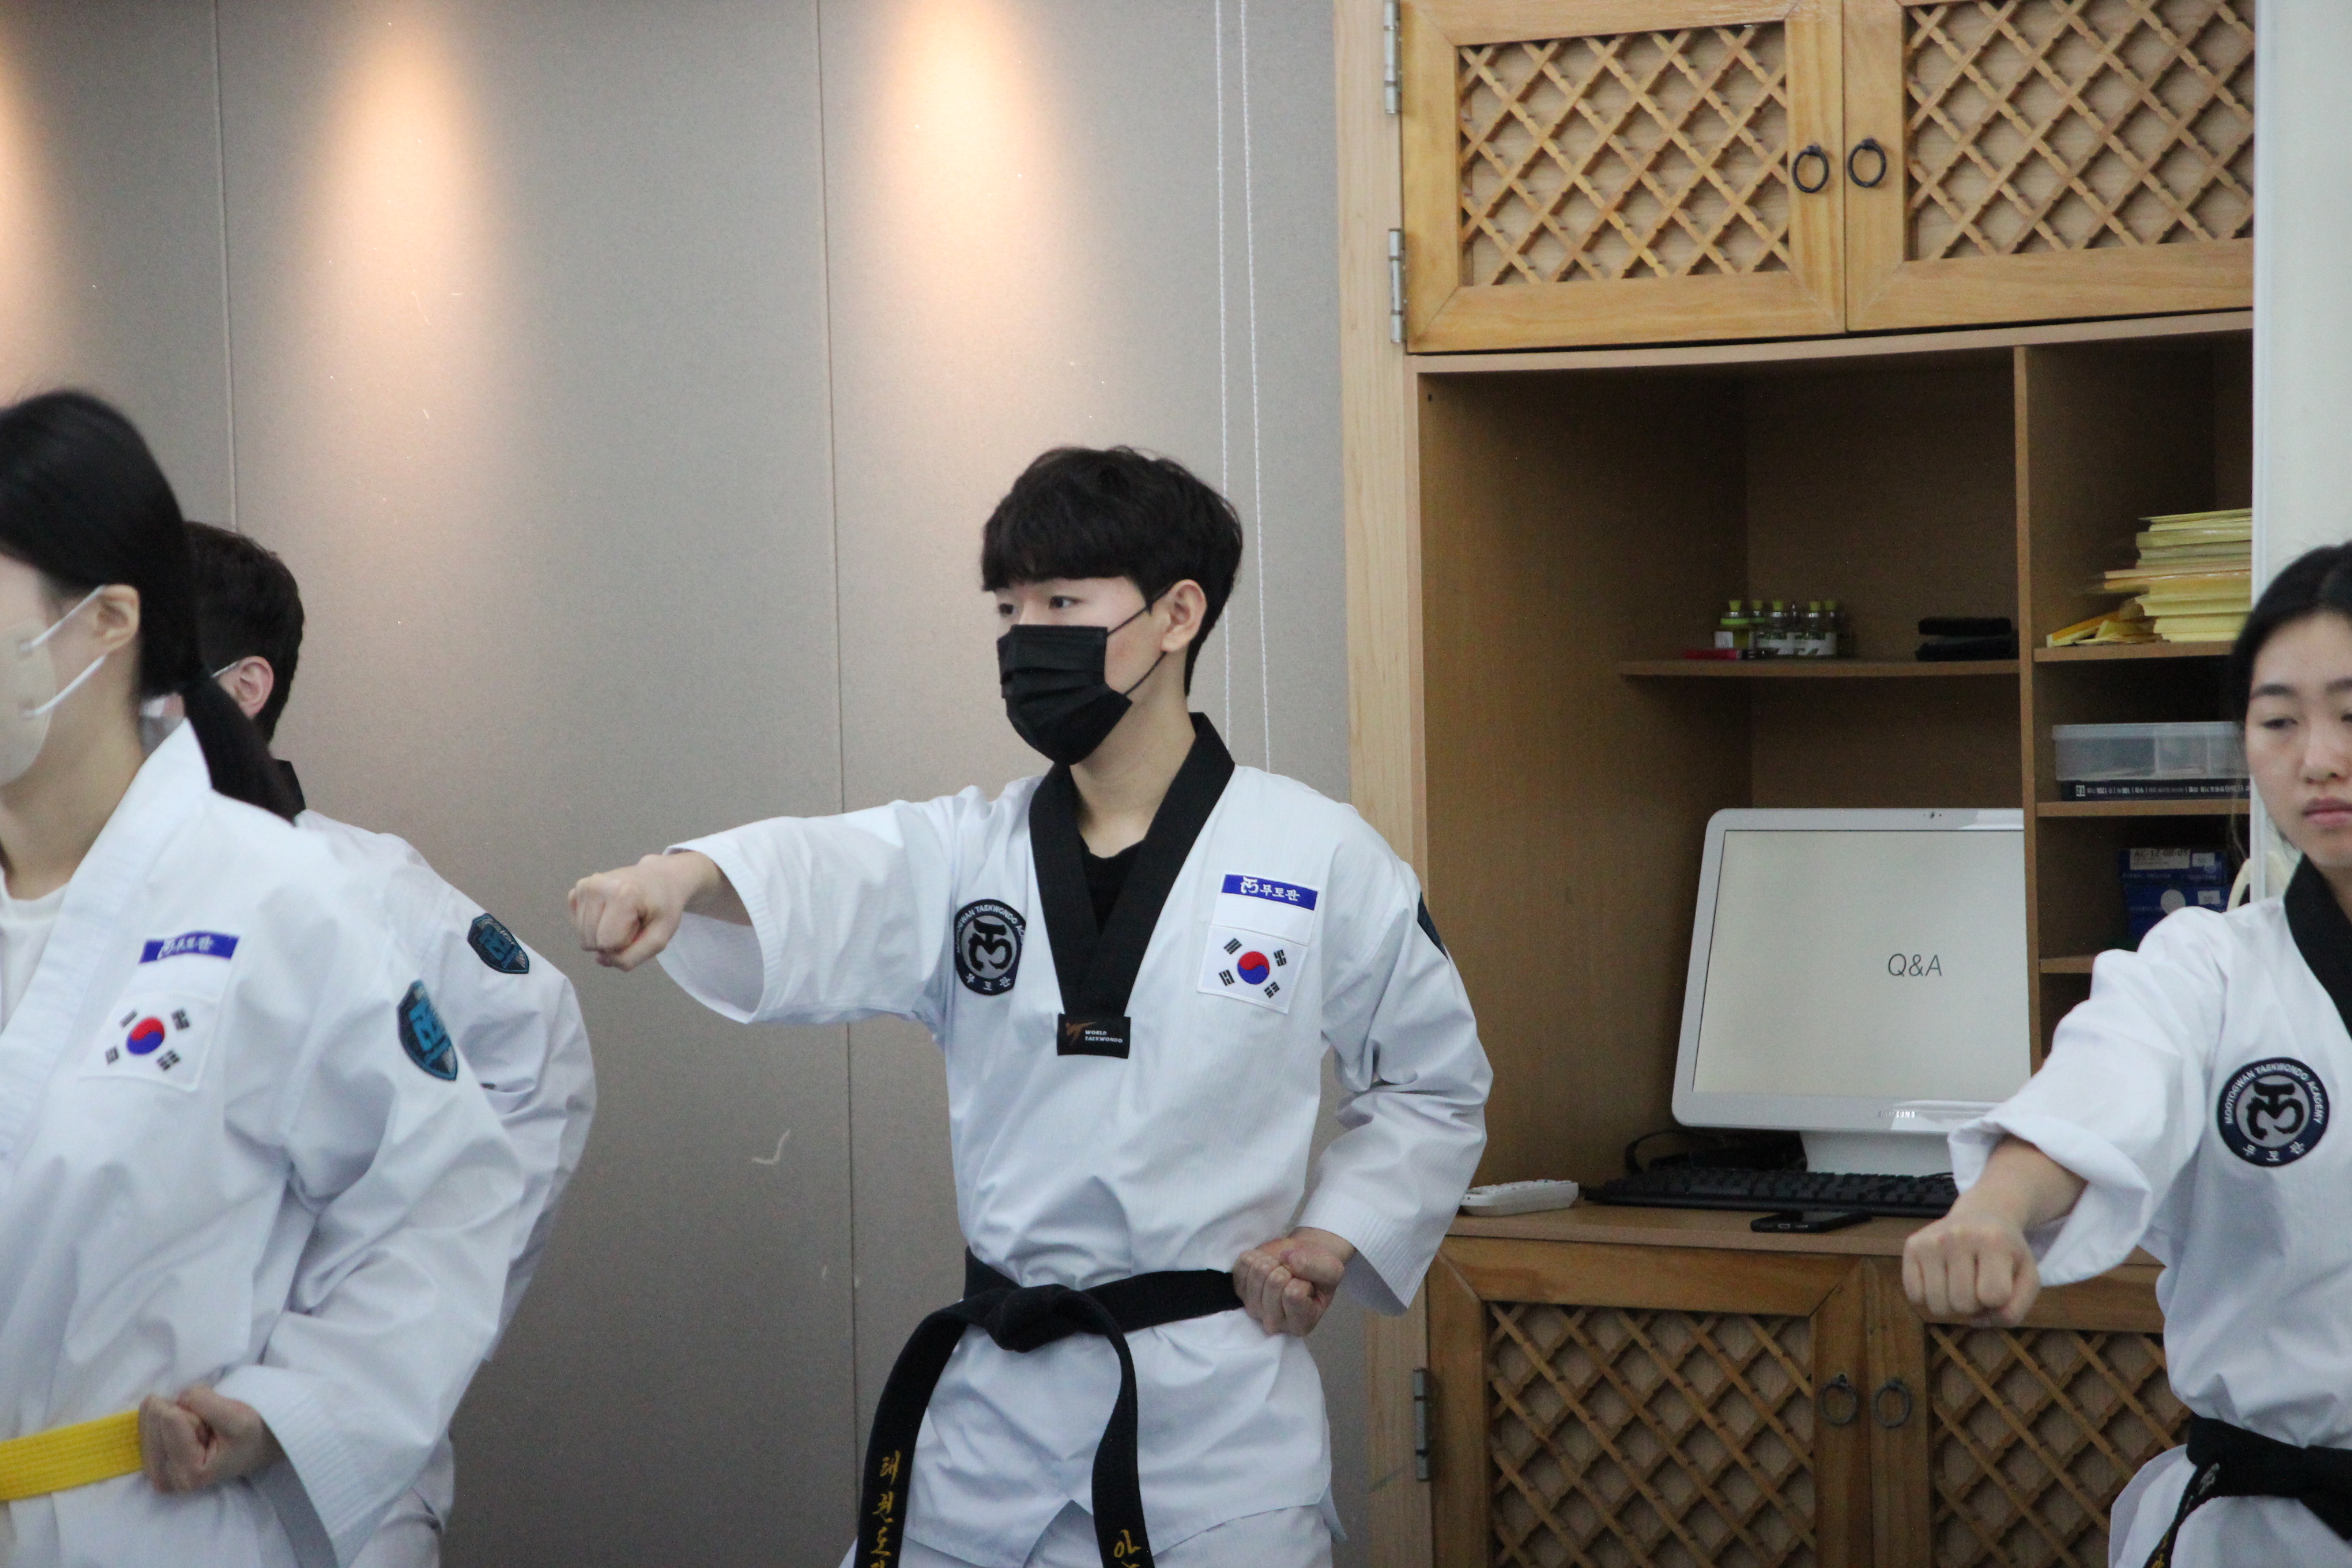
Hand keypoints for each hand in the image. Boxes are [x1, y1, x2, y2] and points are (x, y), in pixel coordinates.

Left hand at [139, 1386, 280, 1493]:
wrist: (257, 1446)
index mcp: (188, 1473)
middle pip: (155, 1417)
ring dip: (176, 1414)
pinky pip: (144, 1422)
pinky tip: (184, 1431)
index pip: (171, 1418)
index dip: (197, 1412)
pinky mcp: (151, 1464)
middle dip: (183, 1413)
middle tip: (207, 1428)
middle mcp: (165, 1479)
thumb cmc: (251, 1435)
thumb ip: (205, 1403)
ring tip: (199, 1430)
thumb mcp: (238, 1417)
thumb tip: (176, 1397)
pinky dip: (166, 1417)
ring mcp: (156, 1472)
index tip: (215, 1429)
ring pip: (148, 1417)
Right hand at [568, 851, 734, 969]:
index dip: (625, 944)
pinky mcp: (577, 890)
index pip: (607, 944)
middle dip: (612, 941)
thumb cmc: (663, 907)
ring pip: (583, 937)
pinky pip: (577, 926)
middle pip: (591, 942)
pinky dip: (593, 926)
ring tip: (622, 916)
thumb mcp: (660, 937)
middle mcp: (596, 886)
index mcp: (622, 893)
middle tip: (632, 921)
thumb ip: (632, 957)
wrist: (659, 879)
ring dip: (603, 934)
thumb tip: (600, 960)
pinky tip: (609, 912)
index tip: (640, 925)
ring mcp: (584, 887)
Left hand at [1234, 1227, 1355, 1336]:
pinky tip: (1266, 1264)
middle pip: (1275, 1281)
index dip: (1302, 1279)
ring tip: (1280, 1268)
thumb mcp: (1332, 1270)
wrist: (1301, 1261)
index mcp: (1300, 1325)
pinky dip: (1257, 1256)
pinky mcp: (1239, 1290)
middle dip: (1287, 1267)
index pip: (1293, 1294)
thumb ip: (1318, 1268)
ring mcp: (1253, 1308)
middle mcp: (1274, 1323)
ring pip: (1258, 1271)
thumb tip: (1290, 1260)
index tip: (1306, 1282)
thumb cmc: (1318, 1272)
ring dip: (1272, 1261)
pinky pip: (1244, 1264)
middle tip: (1292, 1273)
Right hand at [1903, 1210, 2041, 1325]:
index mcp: (1994, 1241)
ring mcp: (1931, 1240)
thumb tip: (1975, 1321)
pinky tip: (1941, 1280)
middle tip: (1978, 1283)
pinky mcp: (1912, 1246)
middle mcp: (1959, 1236)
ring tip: (1960, 1282)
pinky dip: (1929, 1298)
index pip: (1994, 1296)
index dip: (1999, 1301)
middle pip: (1963, 1304)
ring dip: (1952, 1305)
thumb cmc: (2006, 1254)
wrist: (1981, 1216)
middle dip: (1974, 1304)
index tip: (2001, 1284)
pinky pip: (1914, 1296)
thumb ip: (2014, 1310)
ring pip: (1937, 1306)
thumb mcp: (2027, 1278)